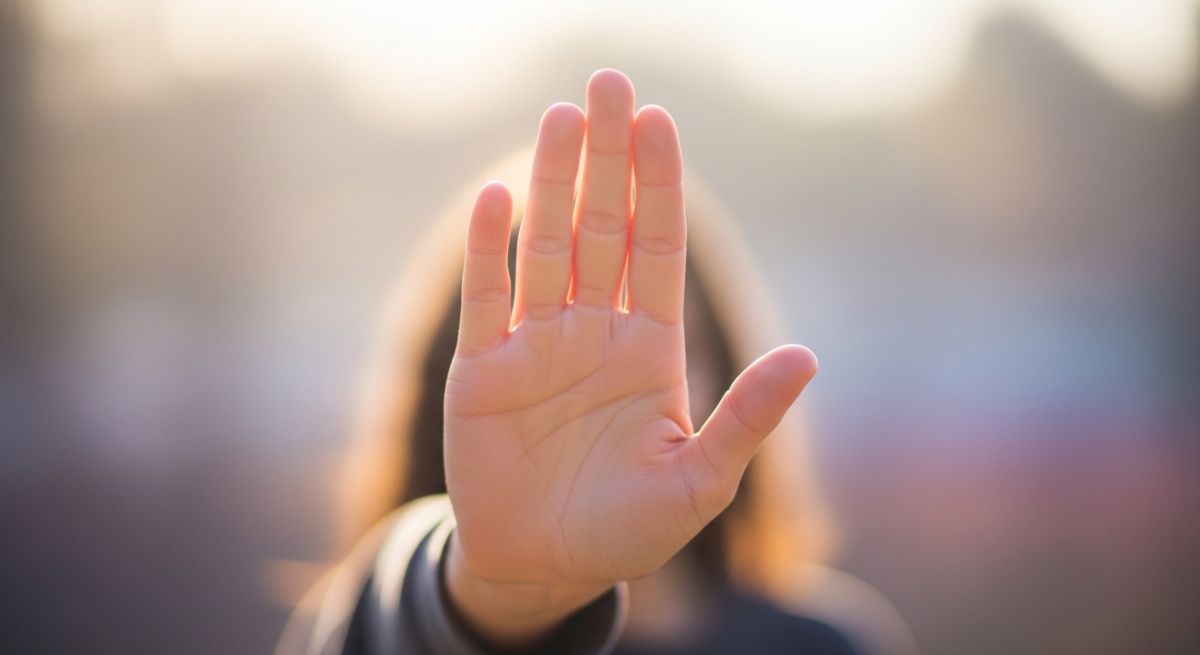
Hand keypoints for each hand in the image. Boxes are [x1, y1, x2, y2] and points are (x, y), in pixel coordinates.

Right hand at [444, 69, 817, 646]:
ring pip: (547, 246)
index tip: (660, 121)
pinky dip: (488, 250)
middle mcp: (594, 331)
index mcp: (649, 347)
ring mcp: (537, 345)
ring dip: (551, 182)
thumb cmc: (628, 530)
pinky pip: (488, 298)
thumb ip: (746, 418)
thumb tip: (808, 357)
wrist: (546, 568)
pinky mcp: (482, 369)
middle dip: (608, 157)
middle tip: (608, 84)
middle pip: (603, 227)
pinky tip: (496, 199)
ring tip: (559, 116)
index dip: (659, 185)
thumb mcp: (700, 481)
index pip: (656, 247)